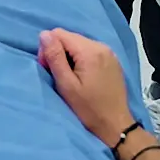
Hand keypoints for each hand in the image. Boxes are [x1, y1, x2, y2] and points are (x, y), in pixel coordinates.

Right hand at [38, 28, 134, 147]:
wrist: (115, 125)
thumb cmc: (89, 109)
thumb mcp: (67, 85)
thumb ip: (55, 57)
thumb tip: (44, 35)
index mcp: (90, 50)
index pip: (59, 33)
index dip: (48, 49)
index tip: (49, 70)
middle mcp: (101, 46)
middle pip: (70, 37)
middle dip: (59, 53)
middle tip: (59, 77)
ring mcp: (109, 53)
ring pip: (79, 44)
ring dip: (70, 57)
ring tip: (71, 79)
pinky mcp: (112, 61)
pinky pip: (90, 51)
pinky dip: (81, 60)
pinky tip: (83, 78)